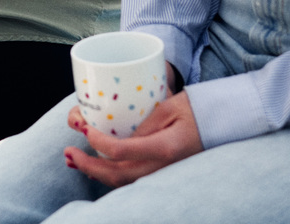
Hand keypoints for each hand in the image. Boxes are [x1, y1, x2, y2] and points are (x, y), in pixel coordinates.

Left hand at [64, 85, 202, 186]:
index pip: (123, 152)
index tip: (84, 129)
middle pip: (118, 175)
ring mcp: (163, 173)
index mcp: (165, 148)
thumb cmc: (196, 109)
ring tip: (73, 161)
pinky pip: (132, 178)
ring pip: (123, 181)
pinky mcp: (161, 171)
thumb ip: (143, 124)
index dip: (98, 142)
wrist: (222, 123)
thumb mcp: (169, 107)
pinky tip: (94, 166)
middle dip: (88, 166)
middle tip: (67, 154)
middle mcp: (163, 166)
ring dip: (95, 172)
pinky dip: (109, 174)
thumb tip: (116, 138)